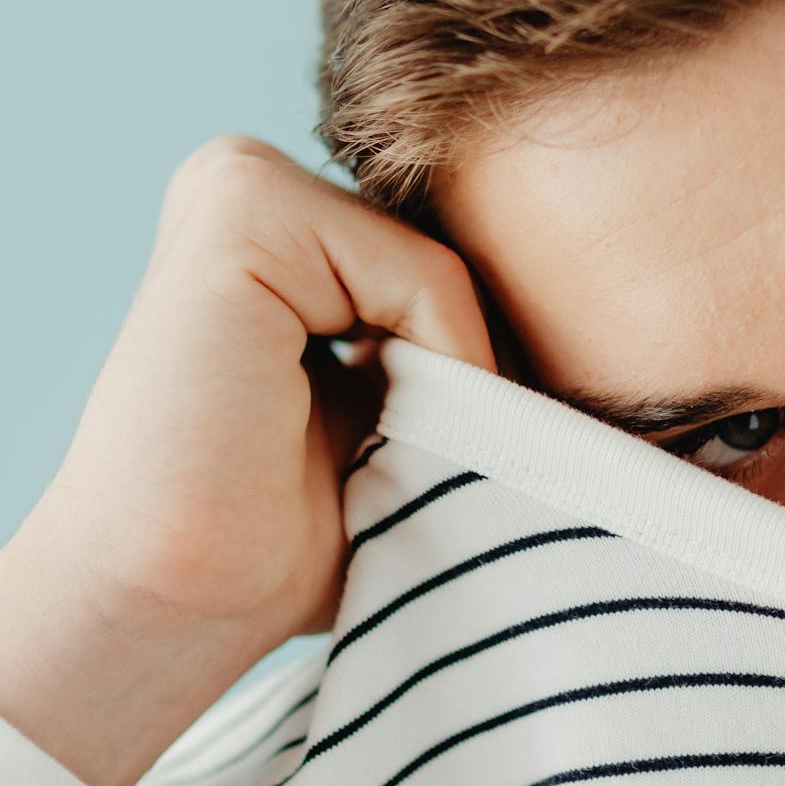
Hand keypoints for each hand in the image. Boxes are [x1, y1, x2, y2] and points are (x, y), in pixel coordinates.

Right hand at [0, 136, 499, 785]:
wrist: (175, 604)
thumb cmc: (280, 540)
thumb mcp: (398, 421)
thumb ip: (456, 355)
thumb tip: (609, 328)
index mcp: (276, 226)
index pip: (444, 259)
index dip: (475, 367)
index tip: (438, 453)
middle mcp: (247, 184)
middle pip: (454, 256)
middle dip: (475, 368)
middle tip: (424, 467)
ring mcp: (237, 181)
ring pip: (447, 269)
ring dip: (457, 381)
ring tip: (386, 463)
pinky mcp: (242, 205)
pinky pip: (426, 275)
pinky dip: (442, 364)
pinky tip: (377, 438)